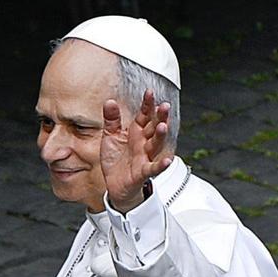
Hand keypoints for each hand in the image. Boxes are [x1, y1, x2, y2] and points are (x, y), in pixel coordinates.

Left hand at [99, 89, 172, 211]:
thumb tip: (109, 101)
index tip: (149, 92)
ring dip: (160, 136)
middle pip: (154, 127)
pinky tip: (168, 160)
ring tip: (163, 126)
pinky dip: (160, 165)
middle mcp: (143, 143)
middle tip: (164, 106)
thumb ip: (112, 120)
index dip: (147, 104)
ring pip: (155, 145)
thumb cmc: (116, 159)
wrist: (115, 184)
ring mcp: (144, 157)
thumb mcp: (111, 136)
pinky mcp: (142, 172)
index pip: (144, 115)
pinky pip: (153, 168)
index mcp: (137, 132)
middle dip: (160, 117)